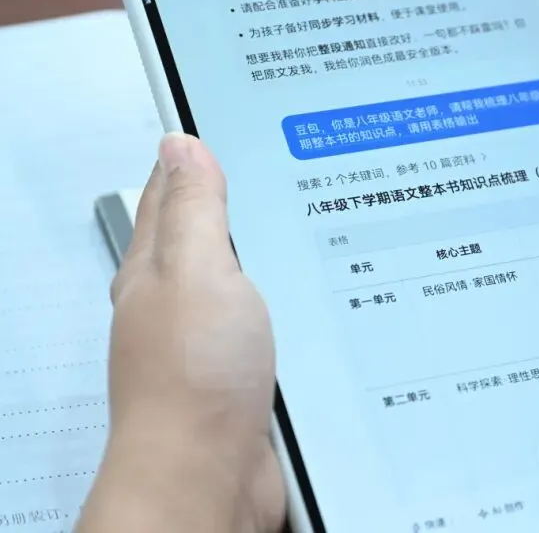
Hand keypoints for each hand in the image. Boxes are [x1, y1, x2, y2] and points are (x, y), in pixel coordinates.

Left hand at [77, 133, 283, 532]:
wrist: (207, 476)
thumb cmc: (190, 379)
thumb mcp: (195, 272)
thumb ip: (195, 210)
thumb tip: (183, 146)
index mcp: (157, 269)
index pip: (173, 196)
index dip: (194, 160)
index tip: (221, 128)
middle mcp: (180, 303)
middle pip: (207, 238)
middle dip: (235, 204)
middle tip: (268, 167)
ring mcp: (213, 343)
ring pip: (244, 284)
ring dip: (268, 259)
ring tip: (301, 226)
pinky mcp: (245, 377)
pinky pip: (270, 327)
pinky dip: (289, 308)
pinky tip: (315, 303)